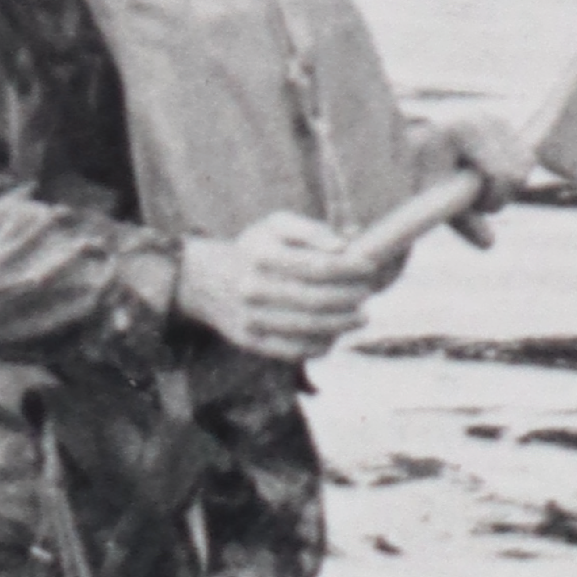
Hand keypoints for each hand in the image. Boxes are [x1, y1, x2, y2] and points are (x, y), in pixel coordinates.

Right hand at [176, 212, 381, 363]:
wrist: (208, 281)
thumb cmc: (255, 250)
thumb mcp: (276, 226)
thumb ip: (311, 230)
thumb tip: (343, 246)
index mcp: (261, 255)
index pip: (317, 266)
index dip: (349, 269)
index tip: (369, 267)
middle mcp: (253, 289)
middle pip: (316, 300)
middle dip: (350, 298)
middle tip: (367, 295)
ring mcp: (250, 319)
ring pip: (308, 328)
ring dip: (342, 325)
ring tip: (360, 316)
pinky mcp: (252, 342)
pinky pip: (295, 350)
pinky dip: (322, 344)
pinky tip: (336, 334)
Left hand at [418, 107, 541, 247]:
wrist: (422, 153)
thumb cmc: (426, 180)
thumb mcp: (439, 203)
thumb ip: (464, 222)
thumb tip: (489, 242)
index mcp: (463, 130)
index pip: (498, 174)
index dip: (491, 199)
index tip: (473, 207)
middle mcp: (486, 119)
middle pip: (517, 173)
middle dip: (500, 196)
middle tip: (475, 200)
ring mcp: (500, 121)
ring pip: (527, 167)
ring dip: (507, 188)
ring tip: (479, 188)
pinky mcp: (510, 127)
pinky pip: (528, 161)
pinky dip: (514, 178)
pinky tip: (489, 178)